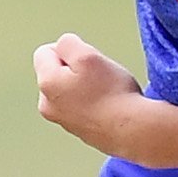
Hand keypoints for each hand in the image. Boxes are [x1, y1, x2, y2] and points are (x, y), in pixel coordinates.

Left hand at [33, 33, 152, 157]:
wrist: (133, 131)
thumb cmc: (111, 92)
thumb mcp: (87, 55)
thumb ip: (68, 44)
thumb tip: (62, 48)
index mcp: (46, 84)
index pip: (44, 52)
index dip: (68, 50)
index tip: (88, 60)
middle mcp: (48, 106)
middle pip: (57, 72)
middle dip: (75, 68)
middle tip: (99, 76)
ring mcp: (64, 121)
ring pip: (71, 90)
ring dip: (86, 86)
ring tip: (106, 92)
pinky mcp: (80, 132)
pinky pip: (83, 107)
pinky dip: (94, 103)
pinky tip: (110, 106)